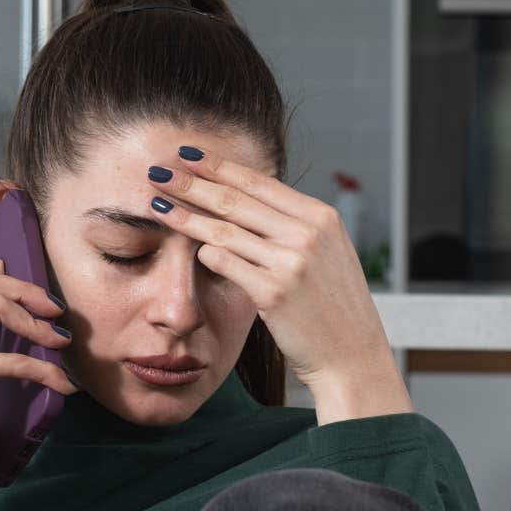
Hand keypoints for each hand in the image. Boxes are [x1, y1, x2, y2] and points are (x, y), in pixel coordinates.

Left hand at [146, 147, 408, 418]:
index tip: (189, 155)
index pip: (259, 182)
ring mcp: (291, 262)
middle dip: (193, 183)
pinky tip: (186, 247)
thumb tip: (249, 202)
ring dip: (186, 215)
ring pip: (224, 230)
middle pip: (236, 200)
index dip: (220, 166)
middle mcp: (307, 233)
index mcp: (321, 217)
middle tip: (159, 170)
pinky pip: (226, 263)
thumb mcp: (327, 254)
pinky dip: (205, 252)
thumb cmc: (334, 307)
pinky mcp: (274, 292)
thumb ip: (294, 227)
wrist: (352, 355)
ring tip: (158, 204)